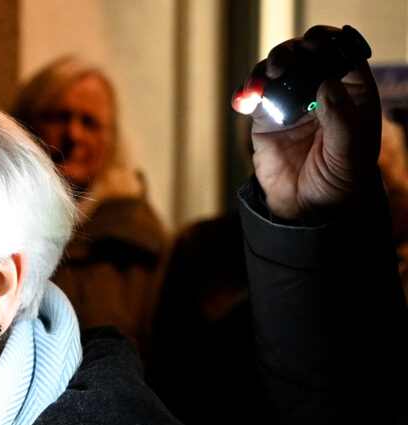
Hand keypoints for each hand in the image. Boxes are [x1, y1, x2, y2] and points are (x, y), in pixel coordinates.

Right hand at [233, 25, 381, 221]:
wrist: (307, 210)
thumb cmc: (339, 182)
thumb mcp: (349, 152)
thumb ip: (340, 118)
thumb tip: (327, 83)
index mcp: (351, 94)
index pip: (343, 56)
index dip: (329, 44)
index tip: (313, 45)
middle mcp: (321, 92)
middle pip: (306, 56)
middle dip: (291, 53)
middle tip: (281, 66)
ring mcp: (292, 104)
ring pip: (278, 71)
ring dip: (266, 69)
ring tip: (261, 83)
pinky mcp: (266, 119)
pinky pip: (255, 97)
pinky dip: (246, 92)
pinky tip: (244, 99)